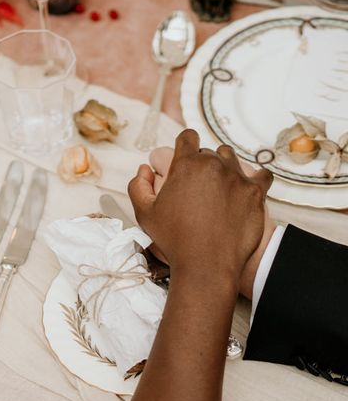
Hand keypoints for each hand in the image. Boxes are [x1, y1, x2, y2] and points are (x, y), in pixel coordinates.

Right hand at [128, 130, 271, 286]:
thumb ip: (138, 186)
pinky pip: (262, 174)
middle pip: (209, 150)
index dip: (184, 145)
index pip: (187, 136)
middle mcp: (214, 164)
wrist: (206, 264)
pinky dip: (254, 179)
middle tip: (196, 187)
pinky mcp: (256, 192)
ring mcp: (238, 177)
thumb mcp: (144, 214)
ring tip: (218, 188)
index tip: (184, 156)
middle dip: (202, 163)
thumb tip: (144, 169)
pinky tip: (245, 189)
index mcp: (186, 164)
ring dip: (225, 168)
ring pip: (232, 159)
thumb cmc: (174, 240)